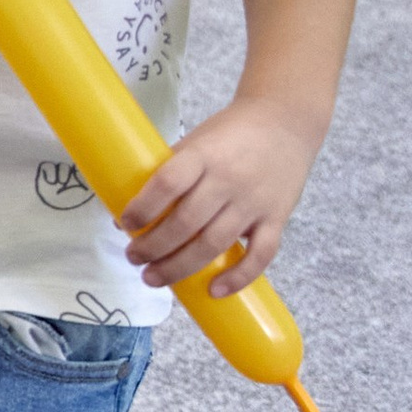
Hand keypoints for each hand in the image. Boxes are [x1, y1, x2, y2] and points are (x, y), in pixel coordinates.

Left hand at [118, 95, 315, 292]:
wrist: (286, 121)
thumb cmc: (230, 135)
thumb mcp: (195, 142)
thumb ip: (166, 176)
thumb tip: (125, 220)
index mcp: (204, 155)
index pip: (168, 183)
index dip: (143, 208)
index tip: (125, 225)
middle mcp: (230, 179)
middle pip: (186, 223)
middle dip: (154, 247)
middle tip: (134, 258)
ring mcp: (255, 201)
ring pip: (215, 243)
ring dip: (179, 267)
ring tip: (153, 277)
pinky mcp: (277, 217)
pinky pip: (260, 254)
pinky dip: (239, 276)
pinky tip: (214, 291)